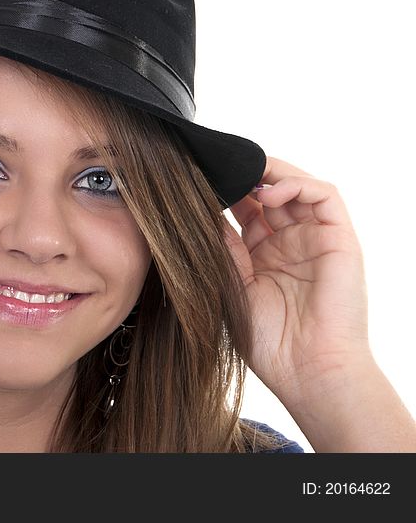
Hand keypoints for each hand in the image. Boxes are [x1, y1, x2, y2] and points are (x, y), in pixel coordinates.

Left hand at [224, 156, 371, 408]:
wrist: (307, 370)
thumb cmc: (268, 340)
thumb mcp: (233, 285)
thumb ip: (223, 248)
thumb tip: (201, 212)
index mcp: (263, 255)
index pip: (245, 210)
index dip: (226, 193)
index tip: (199, 182)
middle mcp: (290, 243)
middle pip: (269, 193)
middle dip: (245, 177)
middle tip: (219, 169)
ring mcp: (315, 239)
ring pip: (297, 187)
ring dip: (271, 173)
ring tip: (243, 174)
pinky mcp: (339, 239)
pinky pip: (324, 196)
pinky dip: (297, 184)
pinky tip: (268, 193)